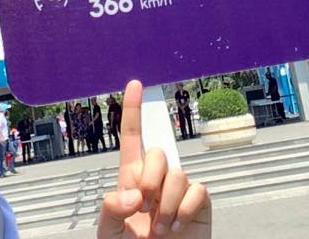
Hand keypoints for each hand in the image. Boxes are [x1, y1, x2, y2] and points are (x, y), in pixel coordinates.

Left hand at [97, 80, 210, 237]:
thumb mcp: (109, 232)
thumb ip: (111, 209)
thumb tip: (132, 193)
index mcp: (131, 179)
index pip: (132, 137)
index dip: (133, 110)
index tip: (135, 85)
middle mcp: (156, 179)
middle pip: (158, 153)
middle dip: (149, 180)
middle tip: (144, 207)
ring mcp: (179, 189)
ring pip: (178, 174)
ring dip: (166, 206)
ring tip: (160, 228)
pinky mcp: (199, 202)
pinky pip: (198, 191)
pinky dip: (185, 212)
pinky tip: (177, 227)